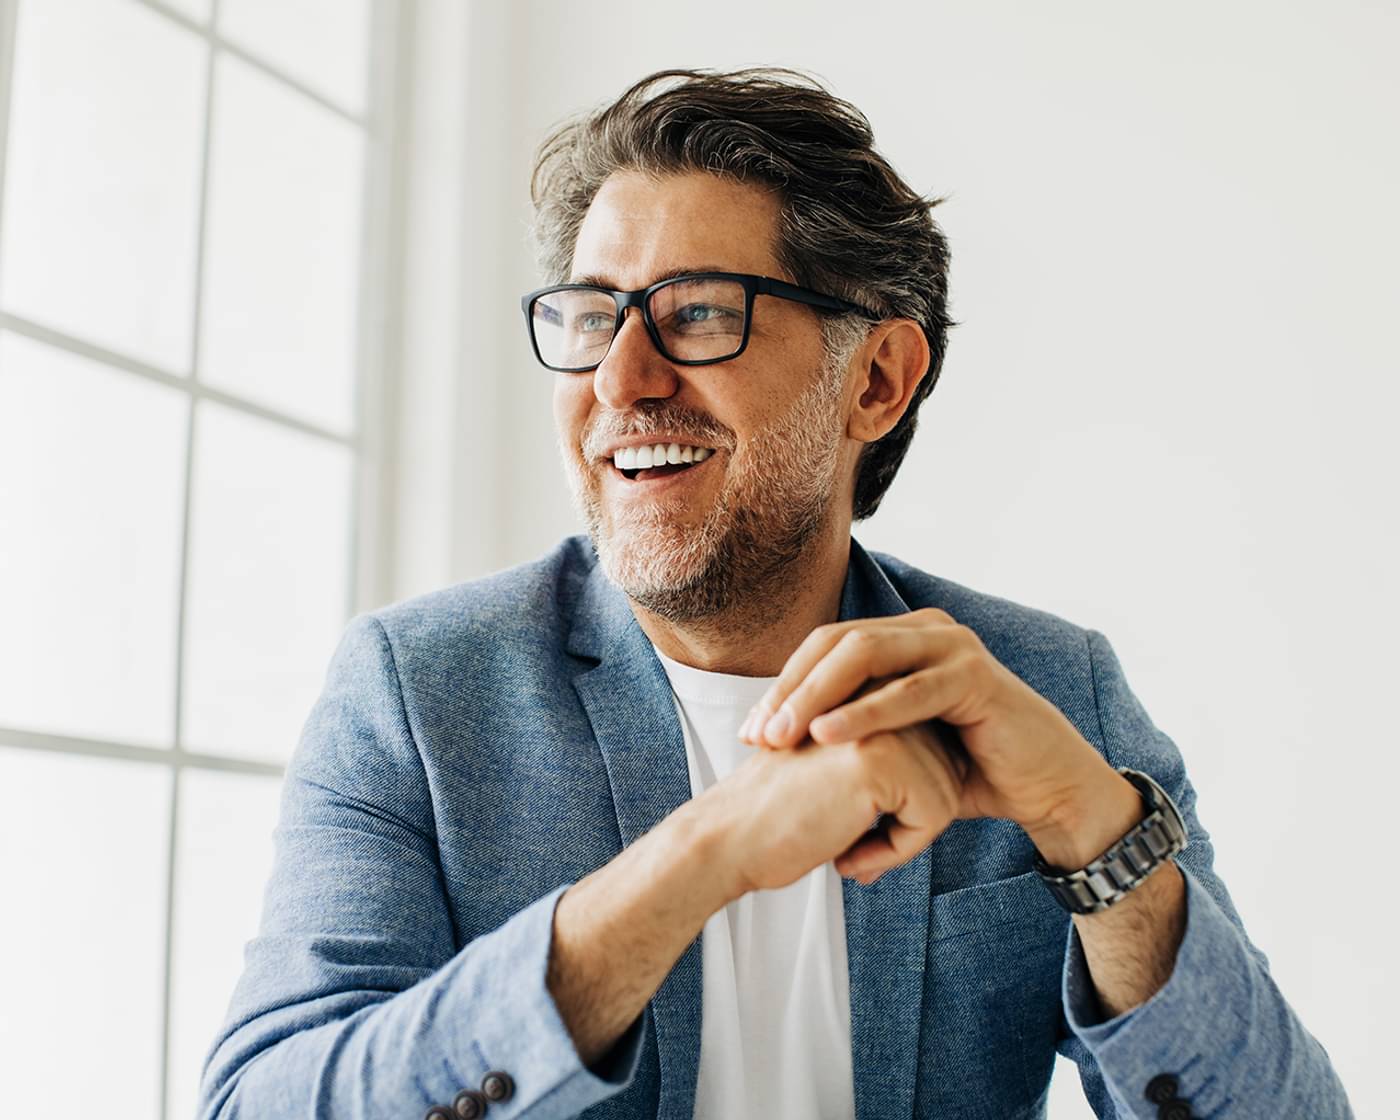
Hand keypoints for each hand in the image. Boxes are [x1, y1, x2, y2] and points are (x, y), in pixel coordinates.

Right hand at [697, 719, 965, 892]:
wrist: (729, 839)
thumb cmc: (785, 813)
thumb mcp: (847, 767)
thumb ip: (896, 754)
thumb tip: (962, 771)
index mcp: (869, 689)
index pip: (938, 751)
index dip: (907, 801)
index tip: (856, 819)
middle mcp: (877, 694)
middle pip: (949, 771)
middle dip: (911, 819)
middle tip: (850, 838)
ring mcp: (879, 720)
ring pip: (946, 795)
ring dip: (904, 838)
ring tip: (847, 844)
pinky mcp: (880, 756)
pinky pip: (934, 817)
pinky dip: (899, 851)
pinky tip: (848, 855)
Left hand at [737, 609, 1113, 852]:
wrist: (1040, 787)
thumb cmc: (965, 768)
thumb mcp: (896, 742)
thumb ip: (851, 727)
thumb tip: (781, 738)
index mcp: (902, 638)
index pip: (824, 647)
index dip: (782, 685)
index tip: (749, 733)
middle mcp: (924, 629)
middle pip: (835, 644)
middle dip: (789, 689)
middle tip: (756, 734)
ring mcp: (951, 645)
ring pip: (864, 656)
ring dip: (815, 695)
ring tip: (781, 734)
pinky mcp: (974, 674)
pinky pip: (908, 689)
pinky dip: (863, 712)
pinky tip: (827, 735)